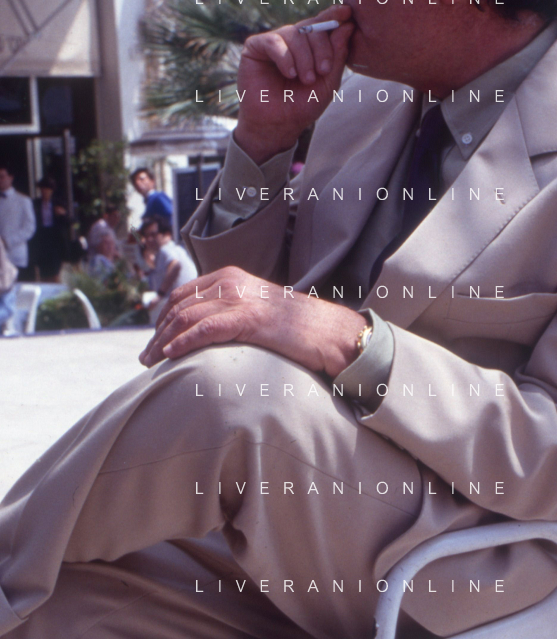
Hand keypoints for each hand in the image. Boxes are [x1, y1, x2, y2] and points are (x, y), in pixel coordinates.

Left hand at [138, 266, 365, 377]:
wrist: (328, 330)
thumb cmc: (295, 326)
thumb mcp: (255, 309)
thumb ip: (230, 311)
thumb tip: (205, 330)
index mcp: (230, 276)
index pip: (183, 294)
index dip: (162, 317)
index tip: (154, 340)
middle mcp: (231, 282)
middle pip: (179, 306)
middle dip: (158, 333)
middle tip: (146, 358)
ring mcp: (240, 298)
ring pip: (187, 318)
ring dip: (164, 342)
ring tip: (152, 362)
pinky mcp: (249, 318)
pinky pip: (206, 329)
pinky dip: (184, 342)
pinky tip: (171, 356)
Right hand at [234, 5, 354, 162]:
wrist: (278, 125)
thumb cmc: (303, 105)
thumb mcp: (328, 81)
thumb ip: (338, 54)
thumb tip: (347, 24)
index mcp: (311, 46)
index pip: (323, 24)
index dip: (334, 16)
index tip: (347, 13)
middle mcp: (293, 40)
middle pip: (312, 27)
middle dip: (322, 48)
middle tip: (323, 71)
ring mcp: (274, 42)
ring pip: (294, 33)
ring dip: (304, 58)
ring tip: (306, 79)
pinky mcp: (255, 47)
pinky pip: (273, 41)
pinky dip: (285, 57)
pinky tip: (290, 74)